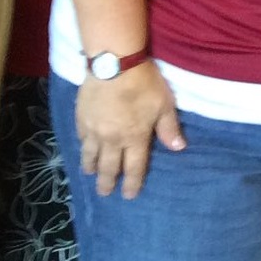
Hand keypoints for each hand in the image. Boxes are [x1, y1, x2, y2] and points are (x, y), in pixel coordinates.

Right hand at [75, 62, 184, 198]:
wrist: (113, 64)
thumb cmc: (144, 83)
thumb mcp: (164, 104)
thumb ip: (168, 128)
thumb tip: (178, 148)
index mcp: (135, 137)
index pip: (134, 167)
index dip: (133, 183)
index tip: (129, 195)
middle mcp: (112, 139)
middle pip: (109, 166)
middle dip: (108, 182)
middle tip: (105, 193)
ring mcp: (94, 130)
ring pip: (91, 156)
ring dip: (91, 168)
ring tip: (91, 175)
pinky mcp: (81, 118)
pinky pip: (81, 139)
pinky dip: (82, 149)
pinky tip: (83, 151)